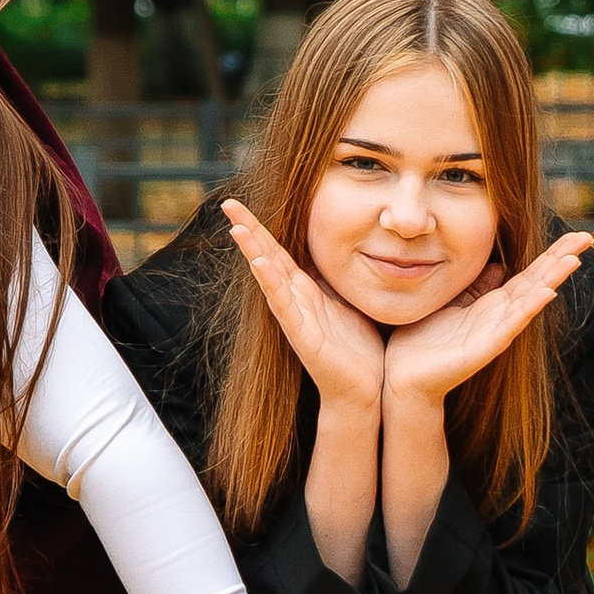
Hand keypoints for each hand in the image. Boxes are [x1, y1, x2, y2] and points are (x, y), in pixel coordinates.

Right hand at [221, 200, 384, 414]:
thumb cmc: (359, 349)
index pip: (278, 251)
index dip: (261, 226)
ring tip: (237, 227)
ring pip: (269, 278)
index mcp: (305, 290)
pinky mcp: (302, 337)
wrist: (365, 392)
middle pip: (266, 257)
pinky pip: (283, 305)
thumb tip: (356, 243)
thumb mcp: (348, 301)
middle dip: (248, 230)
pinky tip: (259, 264)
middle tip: (227, 203)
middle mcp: (294, 300)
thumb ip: (340, 277)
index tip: (241, 202)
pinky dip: (270, 283)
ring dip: (253, 252)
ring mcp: (294, 318)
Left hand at [384, 232, 591, 409]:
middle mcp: (501, 316)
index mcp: (494, 304)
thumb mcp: (453, 302)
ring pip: (531, 299)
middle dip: (563, 259)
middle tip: (588, 237)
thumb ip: (475, 285)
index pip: (530, 273)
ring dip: (553, 279)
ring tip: (574, 260)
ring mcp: (497, 332)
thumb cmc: (424, 340)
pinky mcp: (486, 347)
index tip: (577, 234)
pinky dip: (530, 306)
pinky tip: (547, 292)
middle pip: (538, 281)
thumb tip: (497, 264)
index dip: (553, 254)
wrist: (404, 377)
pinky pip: (512, 323)